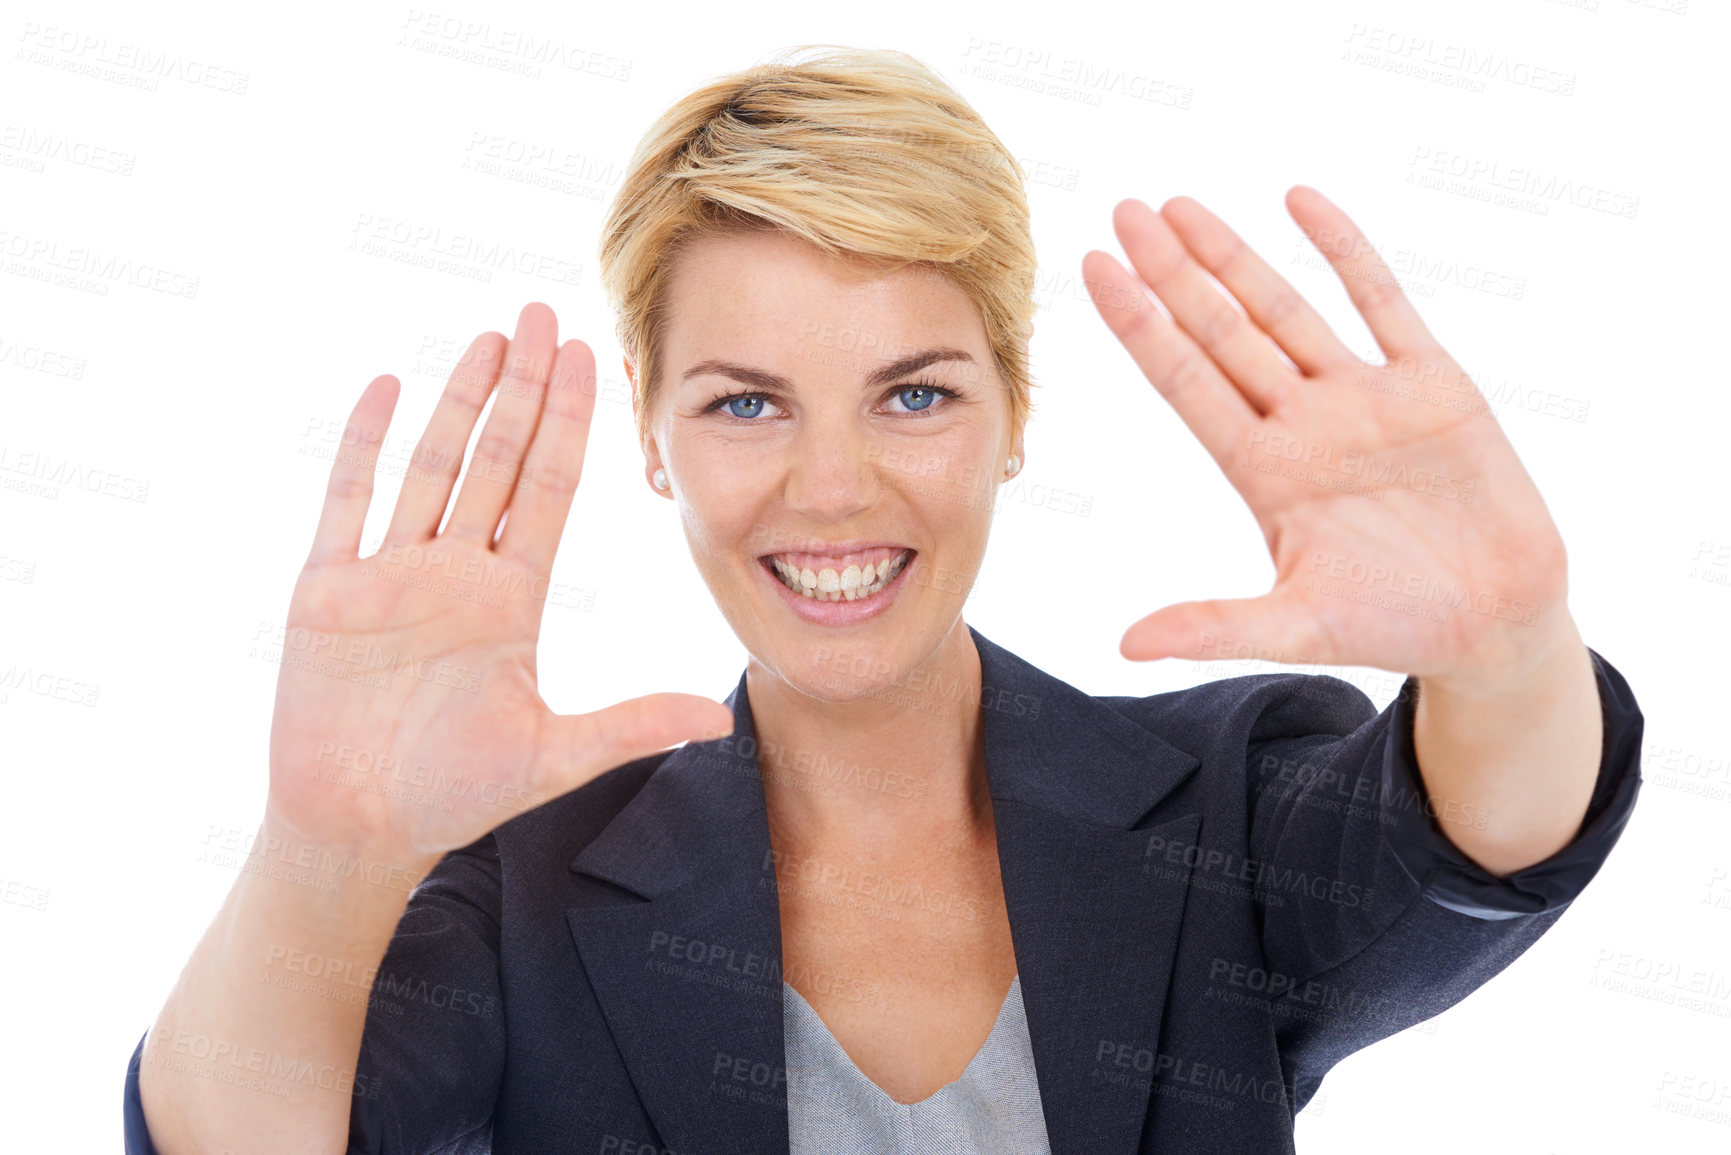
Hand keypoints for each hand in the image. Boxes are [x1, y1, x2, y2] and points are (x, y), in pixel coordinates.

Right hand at [267, 303, 733, 861]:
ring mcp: (391, 574)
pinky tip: (390, 387)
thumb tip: (722, 717)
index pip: (546, 490)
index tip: (592, 359)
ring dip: (459, 400)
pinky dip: (366, 445)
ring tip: (489, 335)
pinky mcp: (328, 590)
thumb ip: (632, 724)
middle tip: (544, 312)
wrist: (357, 831)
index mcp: (510, 600)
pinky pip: (347, 502)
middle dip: (522, 387)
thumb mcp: (553, 755)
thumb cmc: (453, 796)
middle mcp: (456, 573)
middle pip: (495, 458)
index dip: (568, 425)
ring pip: (431, 465)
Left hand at [1083, 188, 1575, 685]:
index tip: (1094, 269)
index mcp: (1263, 471)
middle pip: (1221, 333)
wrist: (1495, 622)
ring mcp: (1364, 398)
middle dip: (1173, 274)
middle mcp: (1302, 423)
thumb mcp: (1298, 627)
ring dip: (1235, 258)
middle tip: (1123, 211)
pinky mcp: (1433, 385)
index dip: (1139, 326)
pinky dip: (1344, 252)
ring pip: (1285, 309)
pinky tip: (1299, 201)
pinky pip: (1382, 303)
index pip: (1184, 381)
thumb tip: (1125, 647)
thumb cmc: (1391, 626)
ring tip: (1180, 207)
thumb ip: (1216, 627)